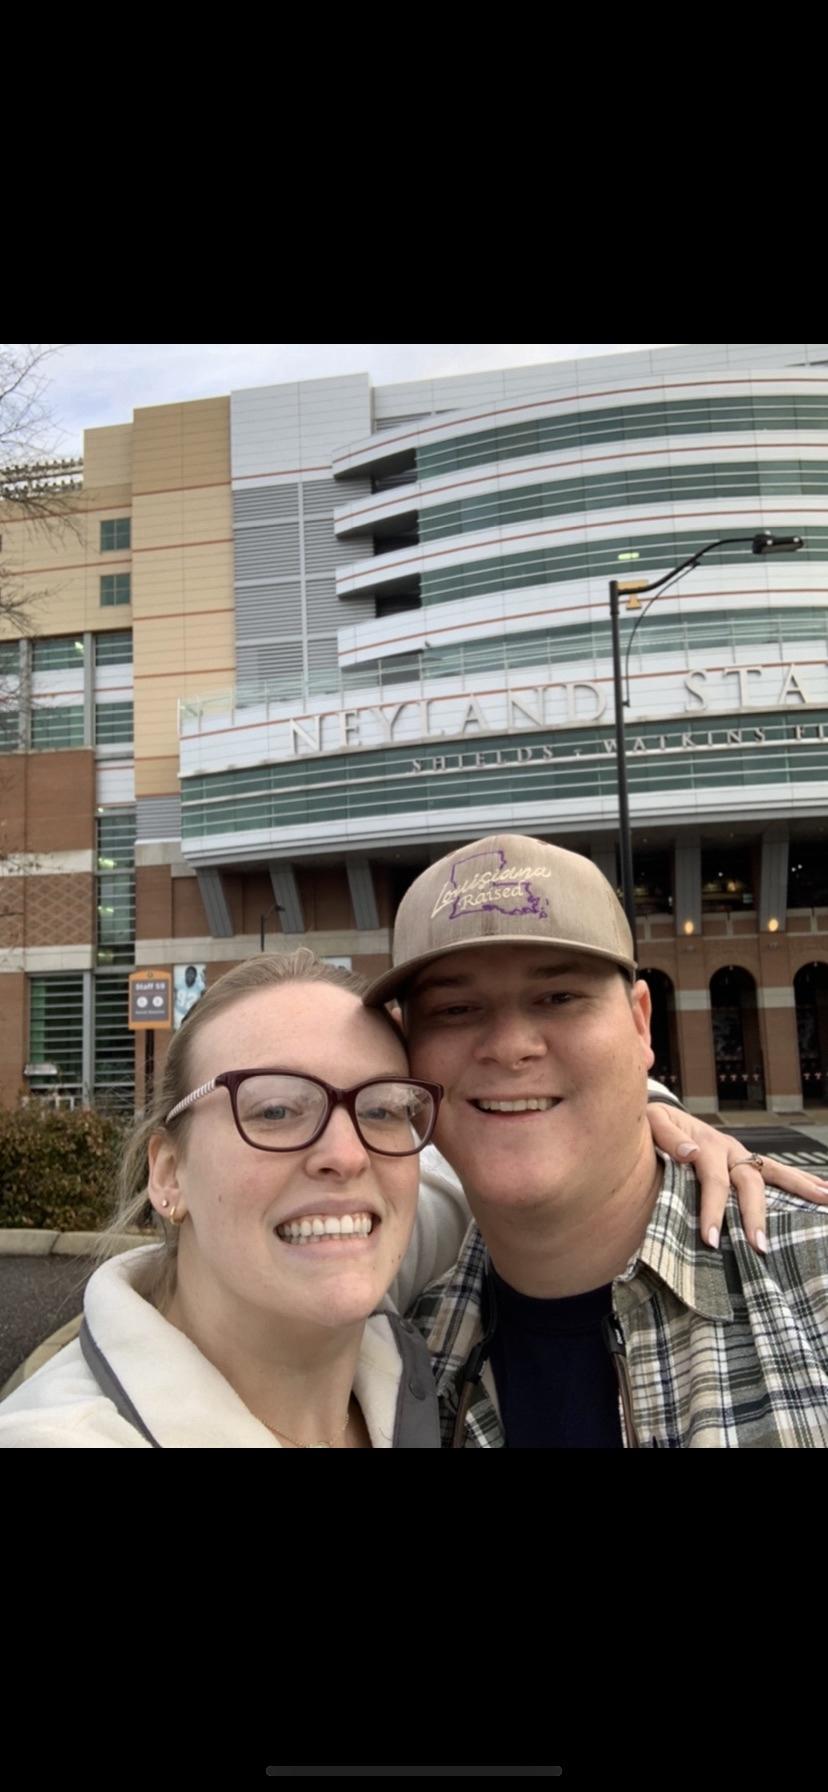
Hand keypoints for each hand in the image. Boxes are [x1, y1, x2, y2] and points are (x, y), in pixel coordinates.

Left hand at [646, 1104, 827, 1253]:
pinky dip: (800, 1181)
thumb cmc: (651, 1126)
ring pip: (774, 1172)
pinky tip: (823, 1194)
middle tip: (758, 1246)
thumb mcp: (651, 1123)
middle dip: (754, 1215)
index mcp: (705, 1143)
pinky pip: (776, 1172)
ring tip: (825, 1200)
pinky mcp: (746, 1161)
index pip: (714, 1180)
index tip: (711, 1240)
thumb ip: (667, 1136)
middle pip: (748, 1182)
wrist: (658, 1116)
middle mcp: (729, 1148)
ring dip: (800, 1188)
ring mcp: (741, 1154)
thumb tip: (689, 1152)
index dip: (713, 1210)